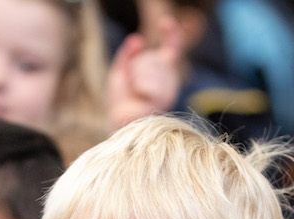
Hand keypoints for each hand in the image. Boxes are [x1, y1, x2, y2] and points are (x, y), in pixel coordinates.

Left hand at [106, 14, 182, 129]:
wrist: (122, 122)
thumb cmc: (121, 101)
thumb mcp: (120, 72)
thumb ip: (128, 54)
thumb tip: (137, 38)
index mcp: (162, 71)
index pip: (173, 48)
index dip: (172, 34)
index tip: (167, 22)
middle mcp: (170, 78)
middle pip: (154, 58)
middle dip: (137, 67)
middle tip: (133, 86)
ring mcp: (169, 87)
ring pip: (151, 68)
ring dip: (136, 79)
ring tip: (136, 95)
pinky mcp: (165, 97)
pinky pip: (151, 80)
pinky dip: (140, 87)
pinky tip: (140, 98)